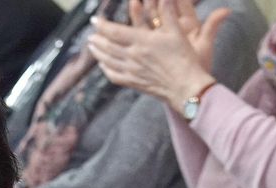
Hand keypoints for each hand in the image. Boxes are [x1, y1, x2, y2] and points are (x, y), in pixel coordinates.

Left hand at [88, 0, 226, 106]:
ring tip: (91, 47)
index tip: (94, 20)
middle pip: (107, 46)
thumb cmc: (183, 58)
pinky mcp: (133, 83)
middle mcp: (132, 56)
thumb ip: (168, 13)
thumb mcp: (177, 32)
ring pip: (107, 61)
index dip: (102, 25)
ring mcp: (131, 71)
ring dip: (97, 52)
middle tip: (91, 34)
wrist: (185, 86)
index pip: (114, 31)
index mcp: (141, 41)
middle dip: (97, 39)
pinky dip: (105, 69)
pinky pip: (113, 76)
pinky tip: (103, 65)